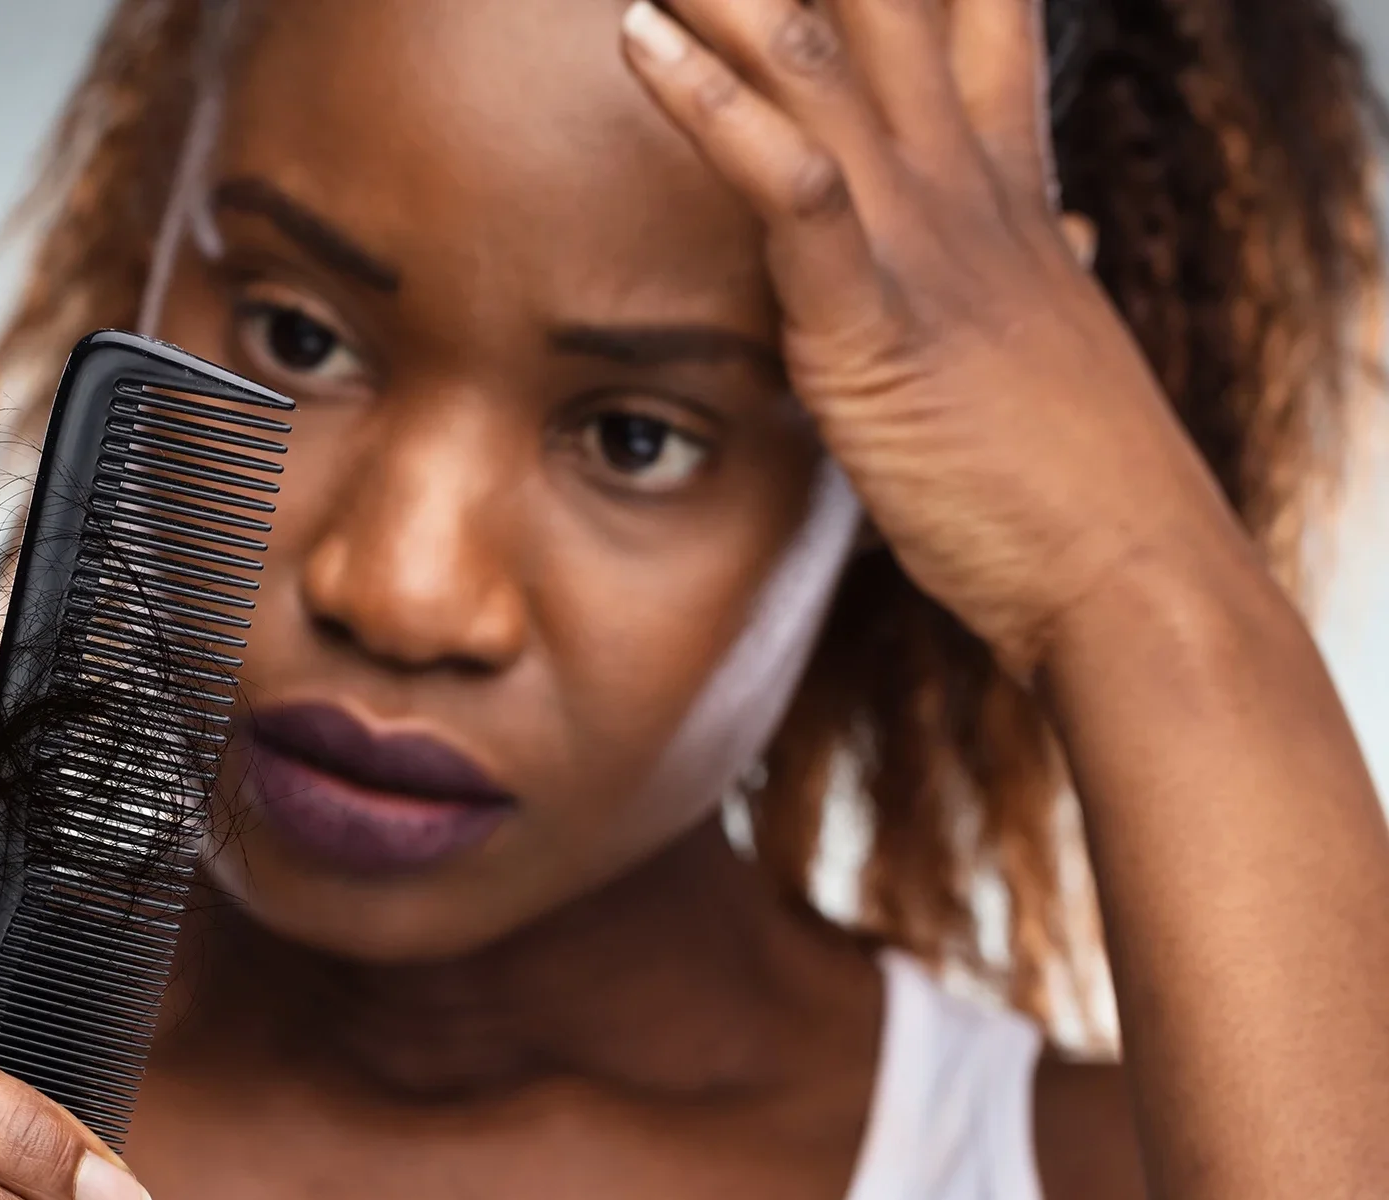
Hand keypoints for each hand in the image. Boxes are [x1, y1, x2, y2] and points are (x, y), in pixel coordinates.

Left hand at [618, 0, 1256, 677]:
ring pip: (816, 66)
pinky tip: (638, 39)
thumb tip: (1064, 227)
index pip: (970, 21)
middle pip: (881, 11)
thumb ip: (1037, 266)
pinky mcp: (874, 320)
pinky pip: (789, 185)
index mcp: (1004, 190)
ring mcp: (924, 244)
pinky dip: (707, 107)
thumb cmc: (1071, 478)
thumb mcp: (1051, 342)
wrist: (1127, 577)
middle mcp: (967, 188)